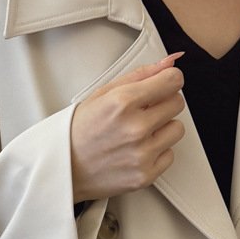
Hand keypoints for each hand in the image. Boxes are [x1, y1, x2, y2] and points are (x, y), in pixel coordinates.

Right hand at [70, 53, 185, 202]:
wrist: (62, 169)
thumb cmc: (78, 132)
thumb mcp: (101, 95)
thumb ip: (139, 76)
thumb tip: (169, 63)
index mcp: (122, 103)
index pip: (173, 80)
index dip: (167, 81)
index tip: (160, 86)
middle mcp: (135, 129)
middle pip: (177, 103)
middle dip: (163, 104)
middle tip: (142, 112)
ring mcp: (141, 154)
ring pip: (177, 129)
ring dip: (162, 129)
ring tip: (139, 134)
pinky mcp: (144, 175)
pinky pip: (170, 155)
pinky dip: (157, 152)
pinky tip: (137, 151)